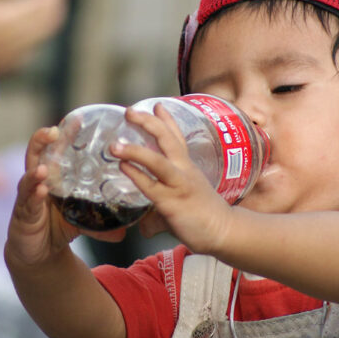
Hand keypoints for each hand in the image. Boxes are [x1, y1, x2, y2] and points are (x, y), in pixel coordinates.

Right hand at [5, 128, 125, 268]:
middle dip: (42, 140)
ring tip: (44, 167)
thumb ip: (103, 221)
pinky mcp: (23, 214)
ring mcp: (27, 196)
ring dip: (36, 170)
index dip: (67, 134)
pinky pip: (28, 201)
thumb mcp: (84, 220)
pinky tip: (40, 189)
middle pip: (37, 154)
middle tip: (54, 131)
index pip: (59, 149)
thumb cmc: (58, 227)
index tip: (79, 119)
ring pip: (29, 176)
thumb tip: (128, 228)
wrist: (38, 253)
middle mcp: (37, 181)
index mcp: (54, 176)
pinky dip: (33, 194)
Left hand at [112, 104, 231, 253]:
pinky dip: (136, 175)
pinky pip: (152, 186)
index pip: (177, 137)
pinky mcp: (173, 202)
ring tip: (115, 145)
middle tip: (130, 111)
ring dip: (135, 151)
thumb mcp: (182, 204)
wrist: (224, 232)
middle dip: (148, 122)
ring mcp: (179, 185)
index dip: (167, 120)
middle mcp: (183, 170)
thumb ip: (160, 211)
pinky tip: (123, 168)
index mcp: (187, 167)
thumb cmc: (202, 218)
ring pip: (157, 161)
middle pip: (167, 139)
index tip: (156, 105)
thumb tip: (144, 227)